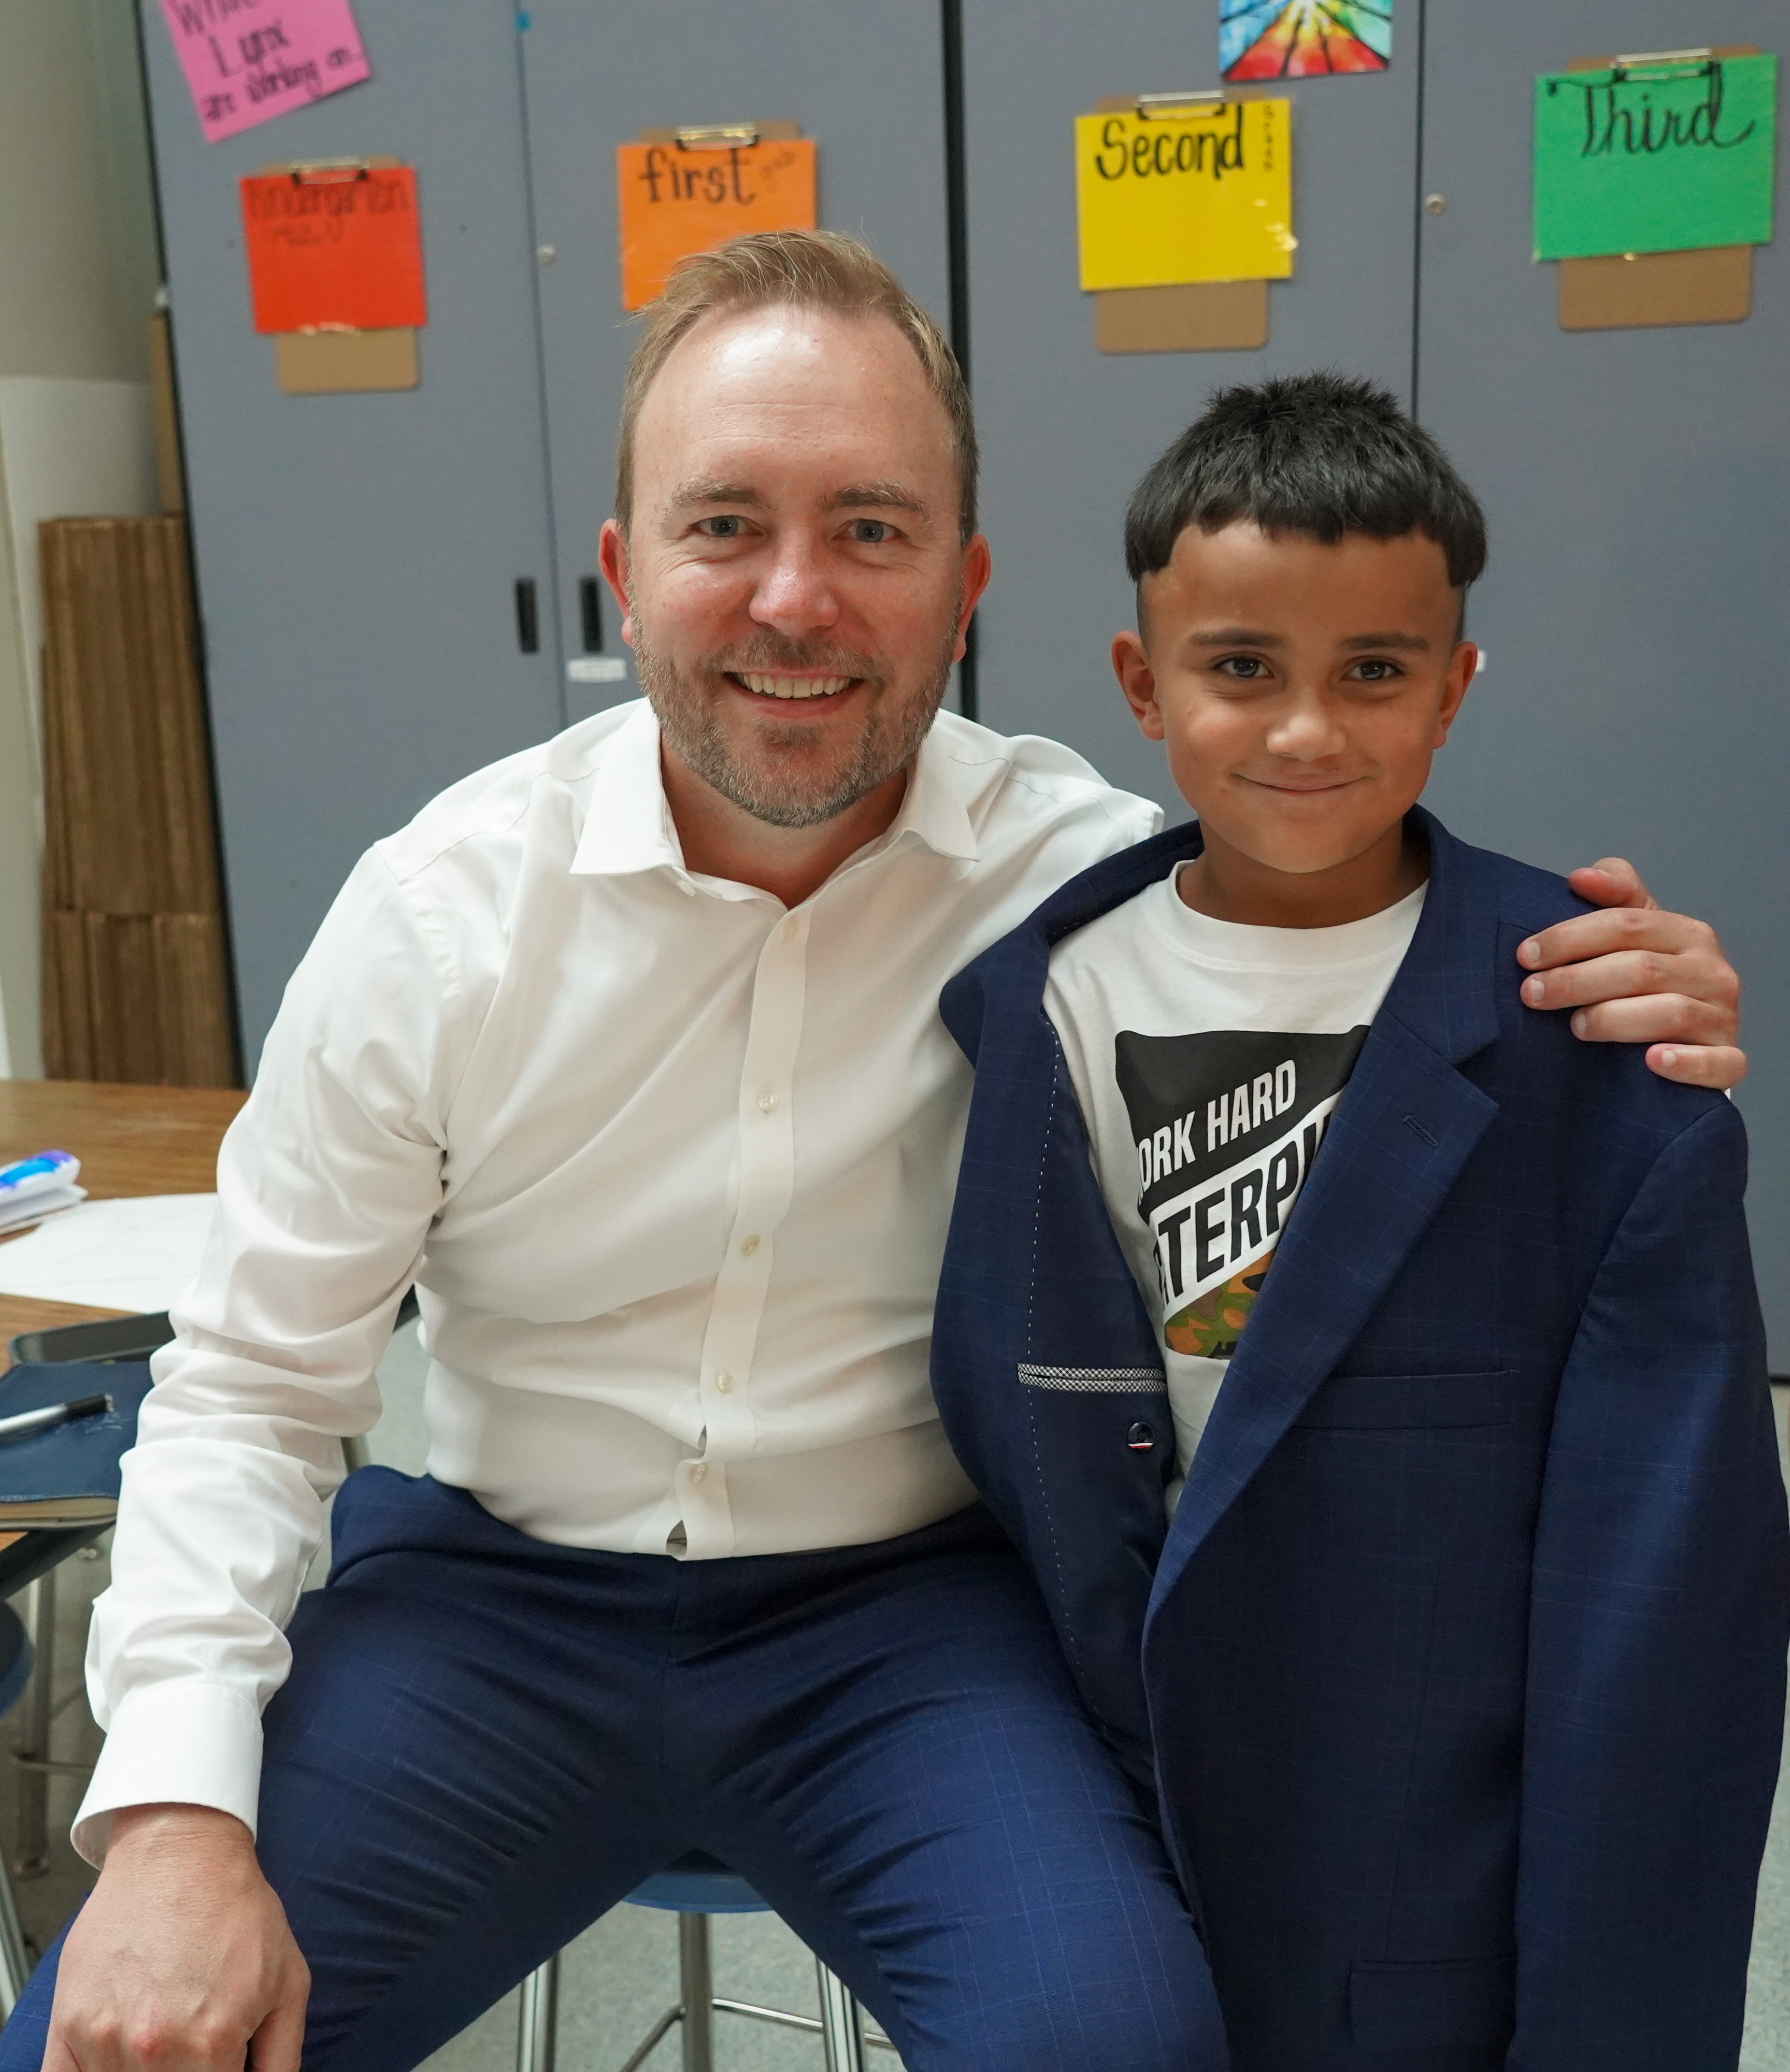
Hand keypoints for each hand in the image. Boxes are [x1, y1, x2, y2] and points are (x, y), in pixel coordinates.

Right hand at [44, 1803, 307, 2070]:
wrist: (179, 1850)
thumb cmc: (235, 1908)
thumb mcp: (289, 1983)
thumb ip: (282, 2060)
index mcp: (211, 2046)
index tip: (221, 2063)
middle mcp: (153, 2050)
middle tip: (194, 2043)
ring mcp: (104, 2039)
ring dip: (143, 2070)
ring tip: (164, 2030)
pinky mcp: (69, 2025)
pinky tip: (117, 2054)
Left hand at [1514, 857, 1744, 1090]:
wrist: (1692, 1037)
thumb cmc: (1652, 982)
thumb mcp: (1636, 934)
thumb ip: (1614, 897)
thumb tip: (1580, 876)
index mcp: (1687, 933)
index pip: (1625, 924)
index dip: (1570, 938)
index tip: (1525, 956)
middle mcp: (1712, 971)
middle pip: (1640, 968)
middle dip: (1577, 980)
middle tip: (1531, 994)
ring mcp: (1723, 1017)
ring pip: (1670, 1012)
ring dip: (1614, 1019)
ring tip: (1575, 1027)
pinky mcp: (1729, 1060)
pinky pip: (1716, 1063)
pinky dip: (1684, 1063)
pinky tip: (1651, 1061)